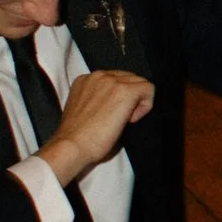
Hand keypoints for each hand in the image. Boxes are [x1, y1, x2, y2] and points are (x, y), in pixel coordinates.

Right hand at [40, 67, 154, 187]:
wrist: (73, 146)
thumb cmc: (77, 137)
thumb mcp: (84, 109)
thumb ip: (98, 99)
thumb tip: (116, 104)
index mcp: (86, 80)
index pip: (114, 79)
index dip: (119, 98)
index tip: (112, 114)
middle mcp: (98, 75)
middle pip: (128, 78)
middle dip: (129, 98)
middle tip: (119, 119)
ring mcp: (112, 81)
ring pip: (139, 82)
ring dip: (136, 101)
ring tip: (123, 120)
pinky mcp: (125, 91)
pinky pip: (148, 89)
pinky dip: (146, 105)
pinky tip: (131, 120)